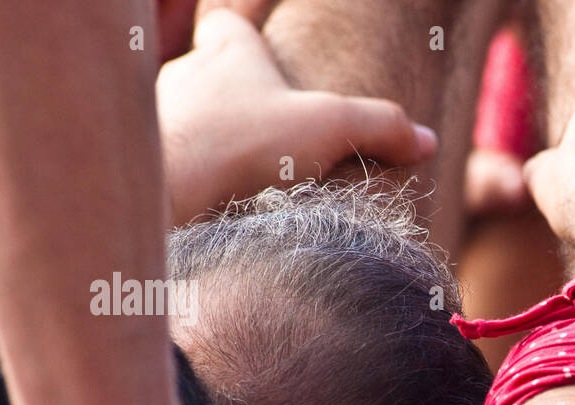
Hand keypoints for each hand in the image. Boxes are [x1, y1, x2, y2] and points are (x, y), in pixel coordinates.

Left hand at [157, 9, 436, 223]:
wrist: (166, 191)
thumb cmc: (244, 142)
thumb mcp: (330, 126)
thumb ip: (381, 127)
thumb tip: (428, 140)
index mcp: (226, 52)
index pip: (226, 24)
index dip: (243, 32)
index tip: (262, 48)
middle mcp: (185, 76)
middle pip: (210, 76)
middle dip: (237, 101)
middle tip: (270, 132)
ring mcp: (158, 120)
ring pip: (189, 124)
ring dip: (213, 145)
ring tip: (245, 180)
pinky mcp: (147, 166)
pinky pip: (173, 168)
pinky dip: (194, 184)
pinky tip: (215, 209)